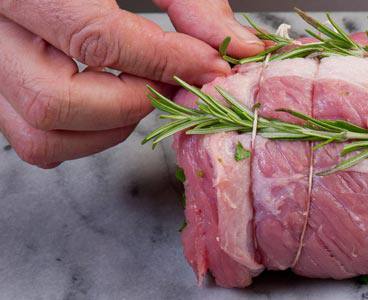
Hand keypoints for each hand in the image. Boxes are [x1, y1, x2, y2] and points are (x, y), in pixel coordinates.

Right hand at [0, 0, 261, 168]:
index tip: (213, 65)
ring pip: (40, 132)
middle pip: (56, 100)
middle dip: (132, 101)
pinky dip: (84, 135)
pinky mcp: (0, 88)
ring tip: (144, 88)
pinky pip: (33, 139)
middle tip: (173, 80)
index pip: (97, 40)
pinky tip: (113, 100)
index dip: (167, 61)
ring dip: (107, 127)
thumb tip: (236, 45)